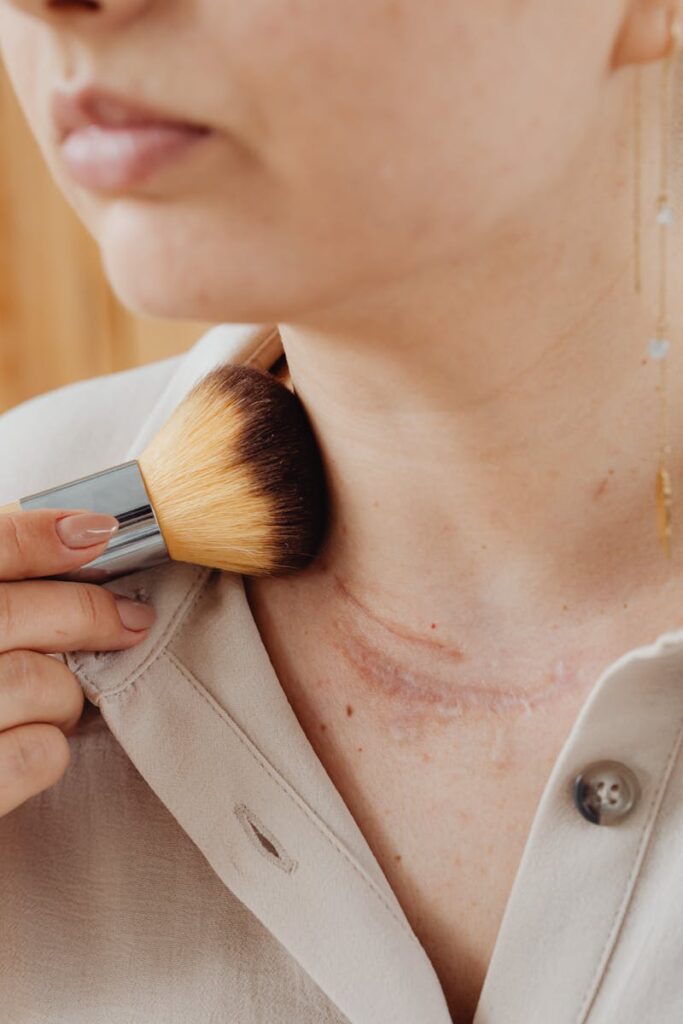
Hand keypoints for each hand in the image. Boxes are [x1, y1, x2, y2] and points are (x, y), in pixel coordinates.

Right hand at [0, 508, 156, 816]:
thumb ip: (8, 590)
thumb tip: (87, 536)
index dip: (40, 536)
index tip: (97, 533)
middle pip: (12, 613)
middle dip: (88, 613)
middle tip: (128, 621)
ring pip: (37, 682)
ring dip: (66, 694)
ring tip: (58, 701)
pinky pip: (39, 752)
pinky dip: (54, 745)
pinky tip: (39, 741)